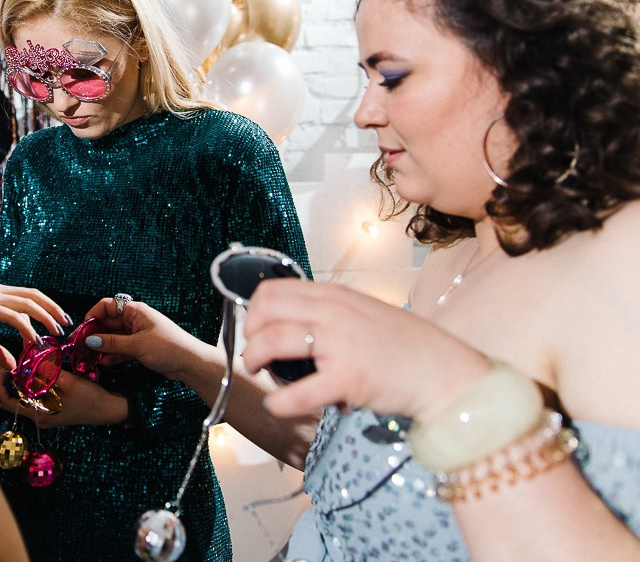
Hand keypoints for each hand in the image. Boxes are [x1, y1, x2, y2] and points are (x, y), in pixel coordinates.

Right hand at [0, 282, 70, 371]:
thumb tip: (13, 365)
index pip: (28, 295)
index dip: (47, 306)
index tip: (59, 321)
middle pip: (33, 295)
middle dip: (53, 310)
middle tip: (66, 326)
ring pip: (26, 303)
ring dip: (45, 318)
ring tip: (55, 333)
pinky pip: (12, 316)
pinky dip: (27, 328)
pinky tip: (34, 341)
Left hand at [0, 370, 128, 428]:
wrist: (110, 408)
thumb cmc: (90, 398)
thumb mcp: (68, 382)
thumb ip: (47, 371)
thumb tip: (30, 356)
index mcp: (38, 415)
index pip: (7, 402)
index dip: (1, 384)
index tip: (4, 366)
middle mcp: (39, 416)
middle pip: (15, 396)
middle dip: (12, 377)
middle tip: (15, 358)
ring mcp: (46, 412)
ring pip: (26, 394)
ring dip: (24, 378)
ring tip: (26, 359)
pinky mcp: (54, 407)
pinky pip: (37, 393)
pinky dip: (35, 380)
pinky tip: (40, 367)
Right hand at [82, 297, 206, 378]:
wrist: (190, 363)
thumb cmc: (167, 347)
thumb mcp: (137, 344)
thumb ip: (112, 343)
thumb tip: (89, 340)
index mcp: (135, 311)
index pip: (108, 306)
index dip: (94, 314)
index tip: (82, 328)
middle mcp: (135, 320)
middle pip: (109, 322)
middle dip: (95, 333)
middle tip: (81, 346)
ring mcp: (138, 334)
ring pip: (114, 337)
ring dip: (102, 346)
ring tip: (88, 356)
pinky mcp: (141, 348)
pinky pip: (121, 348)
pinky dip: (113, 354)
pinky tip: (103, 363)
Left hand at [241, 279, 492, 420]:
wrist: (447, 373)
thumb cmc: (408, 349)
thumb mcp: (366, 313)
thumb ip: (332, 314)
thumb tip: (295, 323)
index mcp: (336, 295)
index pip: (275, 289)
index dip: (254, 310)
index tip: (254, 329)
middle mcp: (335, 312)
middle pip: (266, 310)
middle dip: (249, 333)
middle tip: (253, 352)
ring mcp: (341, 344)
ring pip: (273, 342)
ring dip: (254, 358)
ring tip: (257, 372)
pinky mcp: (349, 377)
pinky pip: (298, 390)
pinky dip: (279, 401)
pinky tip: (276, 405)